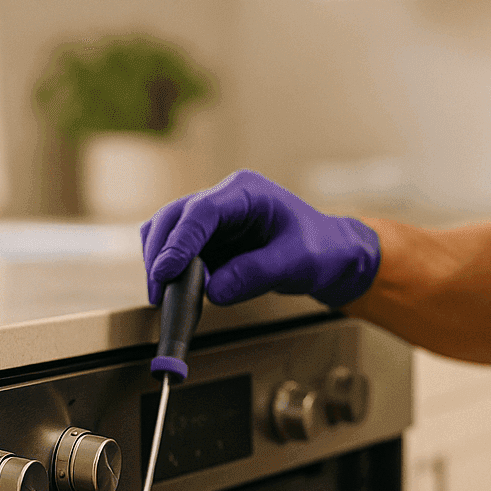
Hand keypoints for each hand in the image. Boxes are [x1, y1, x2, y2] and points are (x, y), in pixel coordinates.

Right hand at [140, 169, 379, 307]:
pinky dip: (171, 273)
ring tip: (166, 298)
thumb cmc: (322, 250)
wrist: (331, 256)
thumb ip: (256, 274)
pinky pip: (179, 253)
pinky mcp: (210, 242)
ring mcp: (214, 221)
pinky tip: (179, 295)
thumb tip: (212, 291)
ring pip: (169, 234)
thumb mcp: (297, 262)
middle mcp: (224, 200)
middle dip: (161, 255)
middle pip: (174, 218)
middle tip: (159, 294)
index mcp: (246, 192)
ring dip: (161, 263)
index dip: (179, 241)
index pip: (201, 211)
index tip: (165, 272)